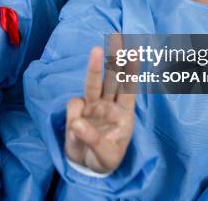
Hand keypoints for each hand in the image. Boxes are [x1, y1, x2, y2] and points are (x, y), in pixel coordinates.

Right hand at [65, 45, 136, 174]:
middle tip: (117, 38)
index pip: (129, 90)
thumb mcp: (105, 156)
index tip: (134, 53)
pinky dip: (73, 114)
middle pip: (112, 79)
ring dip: (95, 67)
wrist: (85, 168)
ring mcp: (93, 107)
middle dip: (115, 59)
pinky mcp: (77, 111)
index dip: (132, 72)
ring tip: (96, 50)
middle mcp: (109, 106)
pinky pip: (74, 105)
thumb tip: (76, 122)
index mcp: (124, 115)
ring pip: (93, 83)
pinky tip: (75, 131)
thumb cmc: (104, 160)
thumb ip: (93, 140)